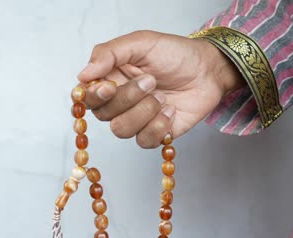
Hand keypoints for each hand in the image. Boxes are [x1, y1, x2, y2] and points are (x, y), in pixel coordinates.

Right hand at [78, 30, 243, 147]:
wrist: (208, 70)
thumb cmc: (175, 53)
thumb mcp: (141, 42)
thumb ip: (109, 53)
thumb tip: (83, 74)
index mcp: (111, 78)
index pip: (86, 96)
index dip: (93, 96)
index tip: (109, 87)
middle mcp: (120, 101)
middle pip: (103, 114)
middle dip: (127, 99)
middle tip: (150, 81)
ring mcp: (136, 119)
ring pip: (121, 130)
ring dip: (144, 112)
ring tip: (163, 96)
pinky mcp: (154, 133)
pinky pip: (144, 140)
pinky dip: (159, 125)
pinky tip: (171, 110)